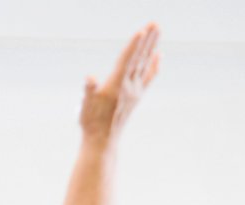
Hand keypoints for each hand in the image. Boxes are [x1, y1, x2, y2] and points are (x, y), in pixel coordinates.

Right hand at [80, 24, 160, 143]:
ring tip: (157, 30)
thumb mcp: (85, 105)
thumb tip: (90, 79)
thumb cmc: (91, 122)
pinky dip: (154, 65)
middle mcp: (129, 87)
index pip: (127, 60)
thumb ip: (89, 90)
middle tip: (156, 23)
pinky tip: (159, 56)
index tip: (143, 30)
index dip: (134, 44)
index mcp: (116, 86)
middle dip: (147, 39)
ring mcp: (134, 91)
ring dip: (151, 46)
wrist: (103, 141)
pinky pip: (148, 77)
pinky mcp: (136, 96)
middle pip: (140, 58)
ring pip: (145, 63)